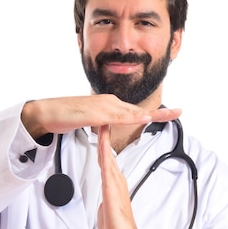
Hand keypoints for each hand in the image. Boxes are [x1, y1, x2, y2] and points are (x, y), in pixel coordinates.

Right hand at [21, 94, 180, 138]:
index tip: (170, 114)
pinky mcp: (95, 113)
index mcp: (109, 105)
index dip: (154, 114)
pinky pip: (117, 117)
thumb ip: (102, 123)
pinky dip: (132, 118)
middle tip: (180, 111)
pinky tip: (143, 119)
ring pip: (132, 112)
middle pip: (139, 110)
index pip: (135, 111)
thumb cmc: (65, 116)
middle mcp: (109, 103)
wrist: (46, 112)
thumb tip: (109, 125)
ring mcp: (103, 107)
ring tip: (170, 114)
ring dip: (151, 114)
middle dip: (160, 112)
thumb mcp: (89, 121)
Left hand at [96, 124, 138, 228]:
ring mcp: (116, 188)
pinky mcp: (113, 196)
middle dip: (106, 134)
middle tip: (103, 114)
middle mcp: (116, 182)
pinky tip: (104, 153)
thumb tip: (104, 196)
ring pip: (109, 160)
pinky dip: (107, 162)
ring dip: (106, 143)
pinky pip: (108, 176)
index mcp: (114, 183)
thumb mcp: (107, 207)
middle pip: (109, 153)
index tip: (99, 124)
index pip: (106, 156)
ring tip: (104, 125)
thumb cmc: (116, 228)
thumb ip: (106, 198)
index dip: (103, 139)